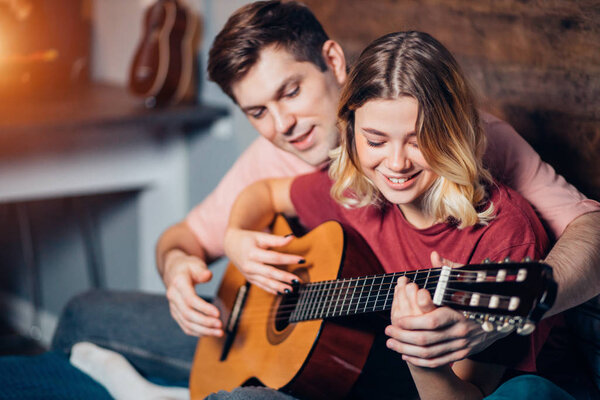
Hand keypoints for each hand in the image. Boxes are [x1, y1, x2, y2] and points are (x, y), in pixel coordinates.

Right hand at [164, 249, 222, 336]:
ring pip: (187, 323)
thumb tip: (207, 276)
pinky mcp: (176, 313)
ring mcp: (174, 306)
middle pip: (188, 314)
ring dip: (203, 330)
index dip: (204, 308)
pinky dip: (198, 332)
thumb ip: (201, 271)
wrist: (174, 271)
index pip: (190, 299)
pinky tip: (210, 333)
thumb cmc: (188, 267)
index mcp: (178, 283)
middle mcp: (173, 296)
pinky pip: (186, 326)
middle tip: (220, 325)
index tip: (217, 313)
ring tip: (219, 333)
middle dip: (205, 322)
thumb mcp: (195, 263)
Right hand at [224, 228, 302, 293]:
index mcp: (252, 253)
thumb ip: (276, 239)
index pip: (274, 257)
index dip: (289, 259)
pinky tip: (281, 292)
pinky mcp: (250, 279)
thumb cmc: (248, 239)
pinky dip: (271, 290)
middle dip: (284, 277)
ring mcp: (249, 274)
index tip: (302, 260)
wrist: (231, 245)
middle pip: (270, 272)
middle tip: (298, 280)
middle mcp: (249, 265)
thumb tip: (292, 237)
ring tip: (292, 289)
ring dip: (279, 286)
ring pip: (265, 282)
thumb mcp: (260, 236)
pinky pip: (261, 286)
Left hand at [384, 251, 507, 367]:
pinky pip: (437, 361)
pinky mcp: (461, 354)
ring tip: (391, 342)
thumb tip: (434, 255)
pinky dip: (419, 360)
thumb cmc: (474, 298)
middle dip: (404, 336)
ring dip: (407, 349)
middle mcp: (461, 331)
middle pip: (427, 339)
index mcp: (460, 313)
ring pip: (429, 353)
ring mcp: (462, 346)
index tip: (397, 319)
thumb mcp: (463, 282)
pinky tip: (405, 355)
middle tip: (388, 330)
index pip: (433, 320)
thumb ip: (447, 271)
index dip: (413, 321)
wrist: (499, 322)